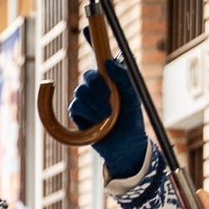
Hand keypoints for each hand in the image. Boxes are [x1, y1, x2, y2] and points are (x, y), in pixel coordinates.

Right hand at [70, 60, 150, 182]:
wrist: (127, 146)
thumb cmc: (132, 120)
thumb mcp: (133, 97)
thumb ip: (124, 78)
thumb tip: (108, 62)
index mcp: (110, 82)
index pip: (100, 67)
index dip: (100, 69)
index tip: (107, 73)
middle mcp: (96, 90)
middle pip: (87, 76)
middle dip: (97, 86)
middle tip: (108, 97)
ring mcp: (86, 102)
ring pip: (80, 92)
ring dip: (94, 103)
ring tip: (107, 115)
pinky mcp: (78, 115)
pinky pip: (75, 106)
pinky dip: (87, 113)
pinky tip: (98, 121)